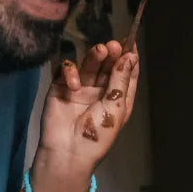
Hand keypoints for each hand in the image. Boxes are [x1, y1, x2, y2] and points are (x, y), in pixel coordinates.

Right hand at [32, 41, 139, 191]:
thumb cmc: (98, 134)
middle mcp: (101, 90)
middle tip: (114, 45)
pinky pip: (67, 71)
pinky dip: (71, 73)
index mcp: (118, 98)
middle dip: (112, 53)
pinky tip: (75, 85)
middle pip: (108, 65)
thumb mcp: (115, 107)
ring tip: (101, 50)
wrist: (68, 152)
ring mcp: (81, 88)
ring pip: (89, 64)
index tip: (131, 39)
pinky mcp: (61, 87)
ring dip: (95, 56)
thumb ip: (120, 80)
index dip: (129, 56)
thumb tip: (130, 56)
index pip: (126, 72)